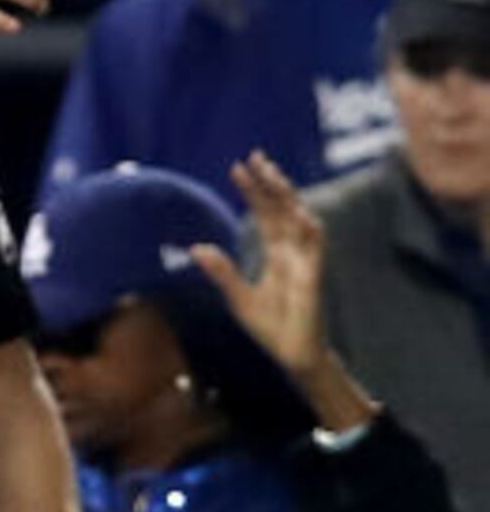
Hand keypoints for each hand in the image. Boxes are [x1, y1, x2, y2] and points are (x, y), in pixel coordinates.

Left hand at [188, 149, 369, 422]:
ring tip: (274, 176)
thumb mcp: (239, 297)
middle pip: (282, 210)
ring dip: (288, 199)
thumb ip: (222, 272)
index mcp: (277, 255)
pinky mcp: (313, 278)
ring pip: (299, 221)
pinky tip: (300, 215)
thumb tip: (197, 249)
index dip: (254, 191)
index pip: (265, 215)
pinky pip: (315, 251)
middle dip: (271, 184)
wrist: (293, 353)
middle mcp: (293, 253)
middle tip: (256, 157)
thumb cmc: (271, 327)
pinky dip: (310, 233)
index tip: (238, 168)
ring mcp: (305, 263)